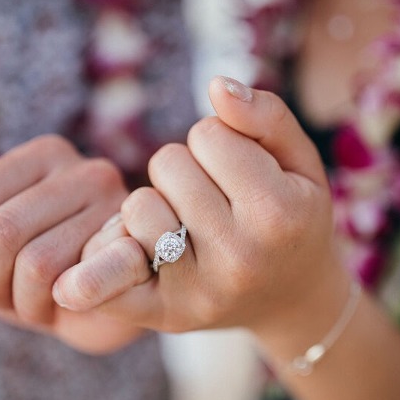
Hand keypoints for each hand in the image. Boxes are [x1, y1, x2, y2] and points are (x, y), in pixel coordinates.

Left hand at [0, 134, 143, 353]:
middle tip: (6, 299)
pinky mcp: (141, 254)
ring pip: (37, 264)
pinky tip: (66, 308)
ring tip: (39, 303)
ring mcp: (121, 211)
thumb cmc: (29, 275)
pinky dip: (58, 308)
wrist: (100, 312)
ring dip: (24, 303)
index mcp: (42, 157)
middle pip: (1, 232)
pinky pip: (79, 285)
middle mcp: (87, 171)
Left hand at [53, 77, 344, 333]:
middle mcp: (239, 256)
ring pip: (136, 205)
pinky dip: (99, 263)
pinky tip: (119, 255)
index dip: (219, 141)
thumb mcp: (300, 163)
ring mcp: (199, 290)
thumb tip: (215, 84)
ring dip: (155, 202)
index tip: (237, 168)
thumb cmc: (295, 218)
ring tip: (186, 223)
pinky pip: (110, 273)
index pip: (208, 134)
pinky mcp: (165, 315)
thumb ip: (267, 116)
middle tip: (212, 197)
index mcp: (278, 214)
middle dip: (185, 169)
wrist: (292, 298)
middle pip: (167, 164)